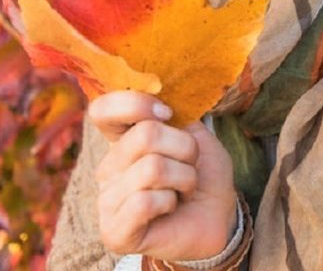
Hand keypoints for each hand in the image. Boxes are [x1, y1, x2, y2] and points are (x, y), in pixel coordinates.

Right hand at [90, 91, 237, 260]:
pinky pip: (144, 202)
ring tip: (183, 189)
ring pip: (152, 168)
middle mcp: (109, 167)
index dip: (136, 104)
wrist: (220, 216)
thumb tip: (159, 91)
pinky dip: (170, 201)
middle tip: (190, 165)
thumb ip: (175, 112)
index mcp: (122, 140)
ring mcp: (108, 200)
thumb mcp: (195, 133)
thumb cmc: (205, 174)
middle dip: (185, 148)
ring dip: (184, 177)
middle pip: (145, 135)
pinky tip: (171, 208)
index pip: (102, 110)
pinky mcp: (114, 231)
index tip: (168, 113)